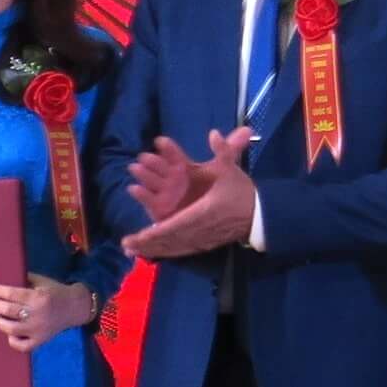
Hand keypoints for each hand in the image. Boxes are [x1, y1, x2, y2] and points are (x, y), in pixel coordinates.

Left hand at [0, 274, 91, 353]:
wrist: (76, 307)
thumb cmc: (57, 292)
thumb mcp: (41, 281)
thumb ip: (23, 280)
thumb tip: (1, 282)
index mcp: (38, 297)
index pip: (11, 294)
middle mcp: (37, 314)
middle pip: (8, 310)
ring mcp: (38, 329)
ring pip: (10, 328)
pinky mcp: (41, 340)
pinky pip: (22, 345)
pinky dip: (12, 340)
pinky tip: (9, 333)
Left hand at [124, 128, 258, 259]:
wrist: (260, 216)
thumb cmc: (241, 193)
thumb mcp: (232, 170)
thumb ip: (223, 152)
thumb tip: (213, 133)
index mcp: (205, 212)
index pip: (177, 224)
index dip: (157, 232)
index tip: (139, 236)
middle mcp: (201, 229)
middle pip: (171, 239)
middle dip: (148, 243)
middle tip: (127, 245)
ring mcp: (203, 239)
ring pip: (174, 247)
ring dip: (153, 249)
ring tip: (132, 251)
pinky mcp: (204, 244)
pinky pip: (182, 250)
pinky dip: (165, 252)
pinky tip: (151, 254)